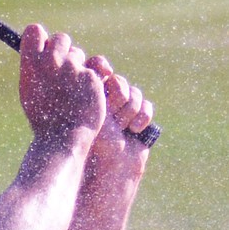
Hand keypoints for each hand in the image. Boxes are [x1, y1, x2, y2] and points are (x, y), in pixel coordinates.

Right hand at [19, 24, 105, 144]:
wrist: (62, 138)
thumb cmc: (44, 118)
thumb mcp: (30, 91)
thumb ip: (34, 68)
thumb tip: (38, 49)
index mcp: (30, 64)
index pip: (34, 31)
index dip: (40, 39)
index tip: (43, 50)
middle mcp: (50, 62)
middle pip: (61, 38)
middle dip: (64, 51)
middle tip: (63, 69)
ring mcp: (72, 68)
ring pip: (79, 55)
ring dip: (77, 68)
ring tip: (72, 91)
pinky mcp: (91, 77)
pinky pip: (93, 70)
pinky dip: (91, 82)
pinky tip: (85, 98)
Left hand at [84, 54, 153, 168]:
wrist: (110, 168)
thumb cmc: (92, 140)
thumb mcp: (86, 110)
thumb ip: (88, 85)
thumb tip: (89, 60)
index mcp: (83, 96)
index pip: (96, 66)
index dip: (101, 68)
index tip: (104, 75)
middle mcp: (101, 100)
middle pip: (118, 80)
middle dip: (118, 97)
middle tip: (111, 117)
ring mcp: (120, 110)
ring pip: (134, 93)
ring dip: (130, 111)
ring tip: (121, 128)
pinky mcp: (136, 119)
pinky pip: (146, 105)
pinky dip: (142, 117)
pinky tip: (134, 130)